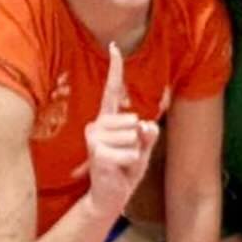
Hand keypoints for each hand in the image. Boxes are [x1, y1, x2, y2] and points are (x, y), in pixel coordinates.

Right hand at [84, 43, 158, 218]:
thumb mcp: (143, 149)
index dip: (115, 69)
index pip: (112, 90)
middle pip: (135, 121)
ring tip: (121, 163)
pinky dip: (132, 162)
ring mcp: (94, 137)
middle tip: (125, 157)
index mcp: (109, 120)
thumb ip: (148, 135)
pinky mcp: (96, 151)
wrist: (110, 195)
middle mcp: (97, 124)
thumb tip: (145, 124)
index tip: (114, 46)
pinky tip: (119, 169)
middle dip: (139, 142)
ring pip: (133, 136)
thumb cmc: (125, 170)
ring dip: (134, 153)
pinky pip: (131, 152)